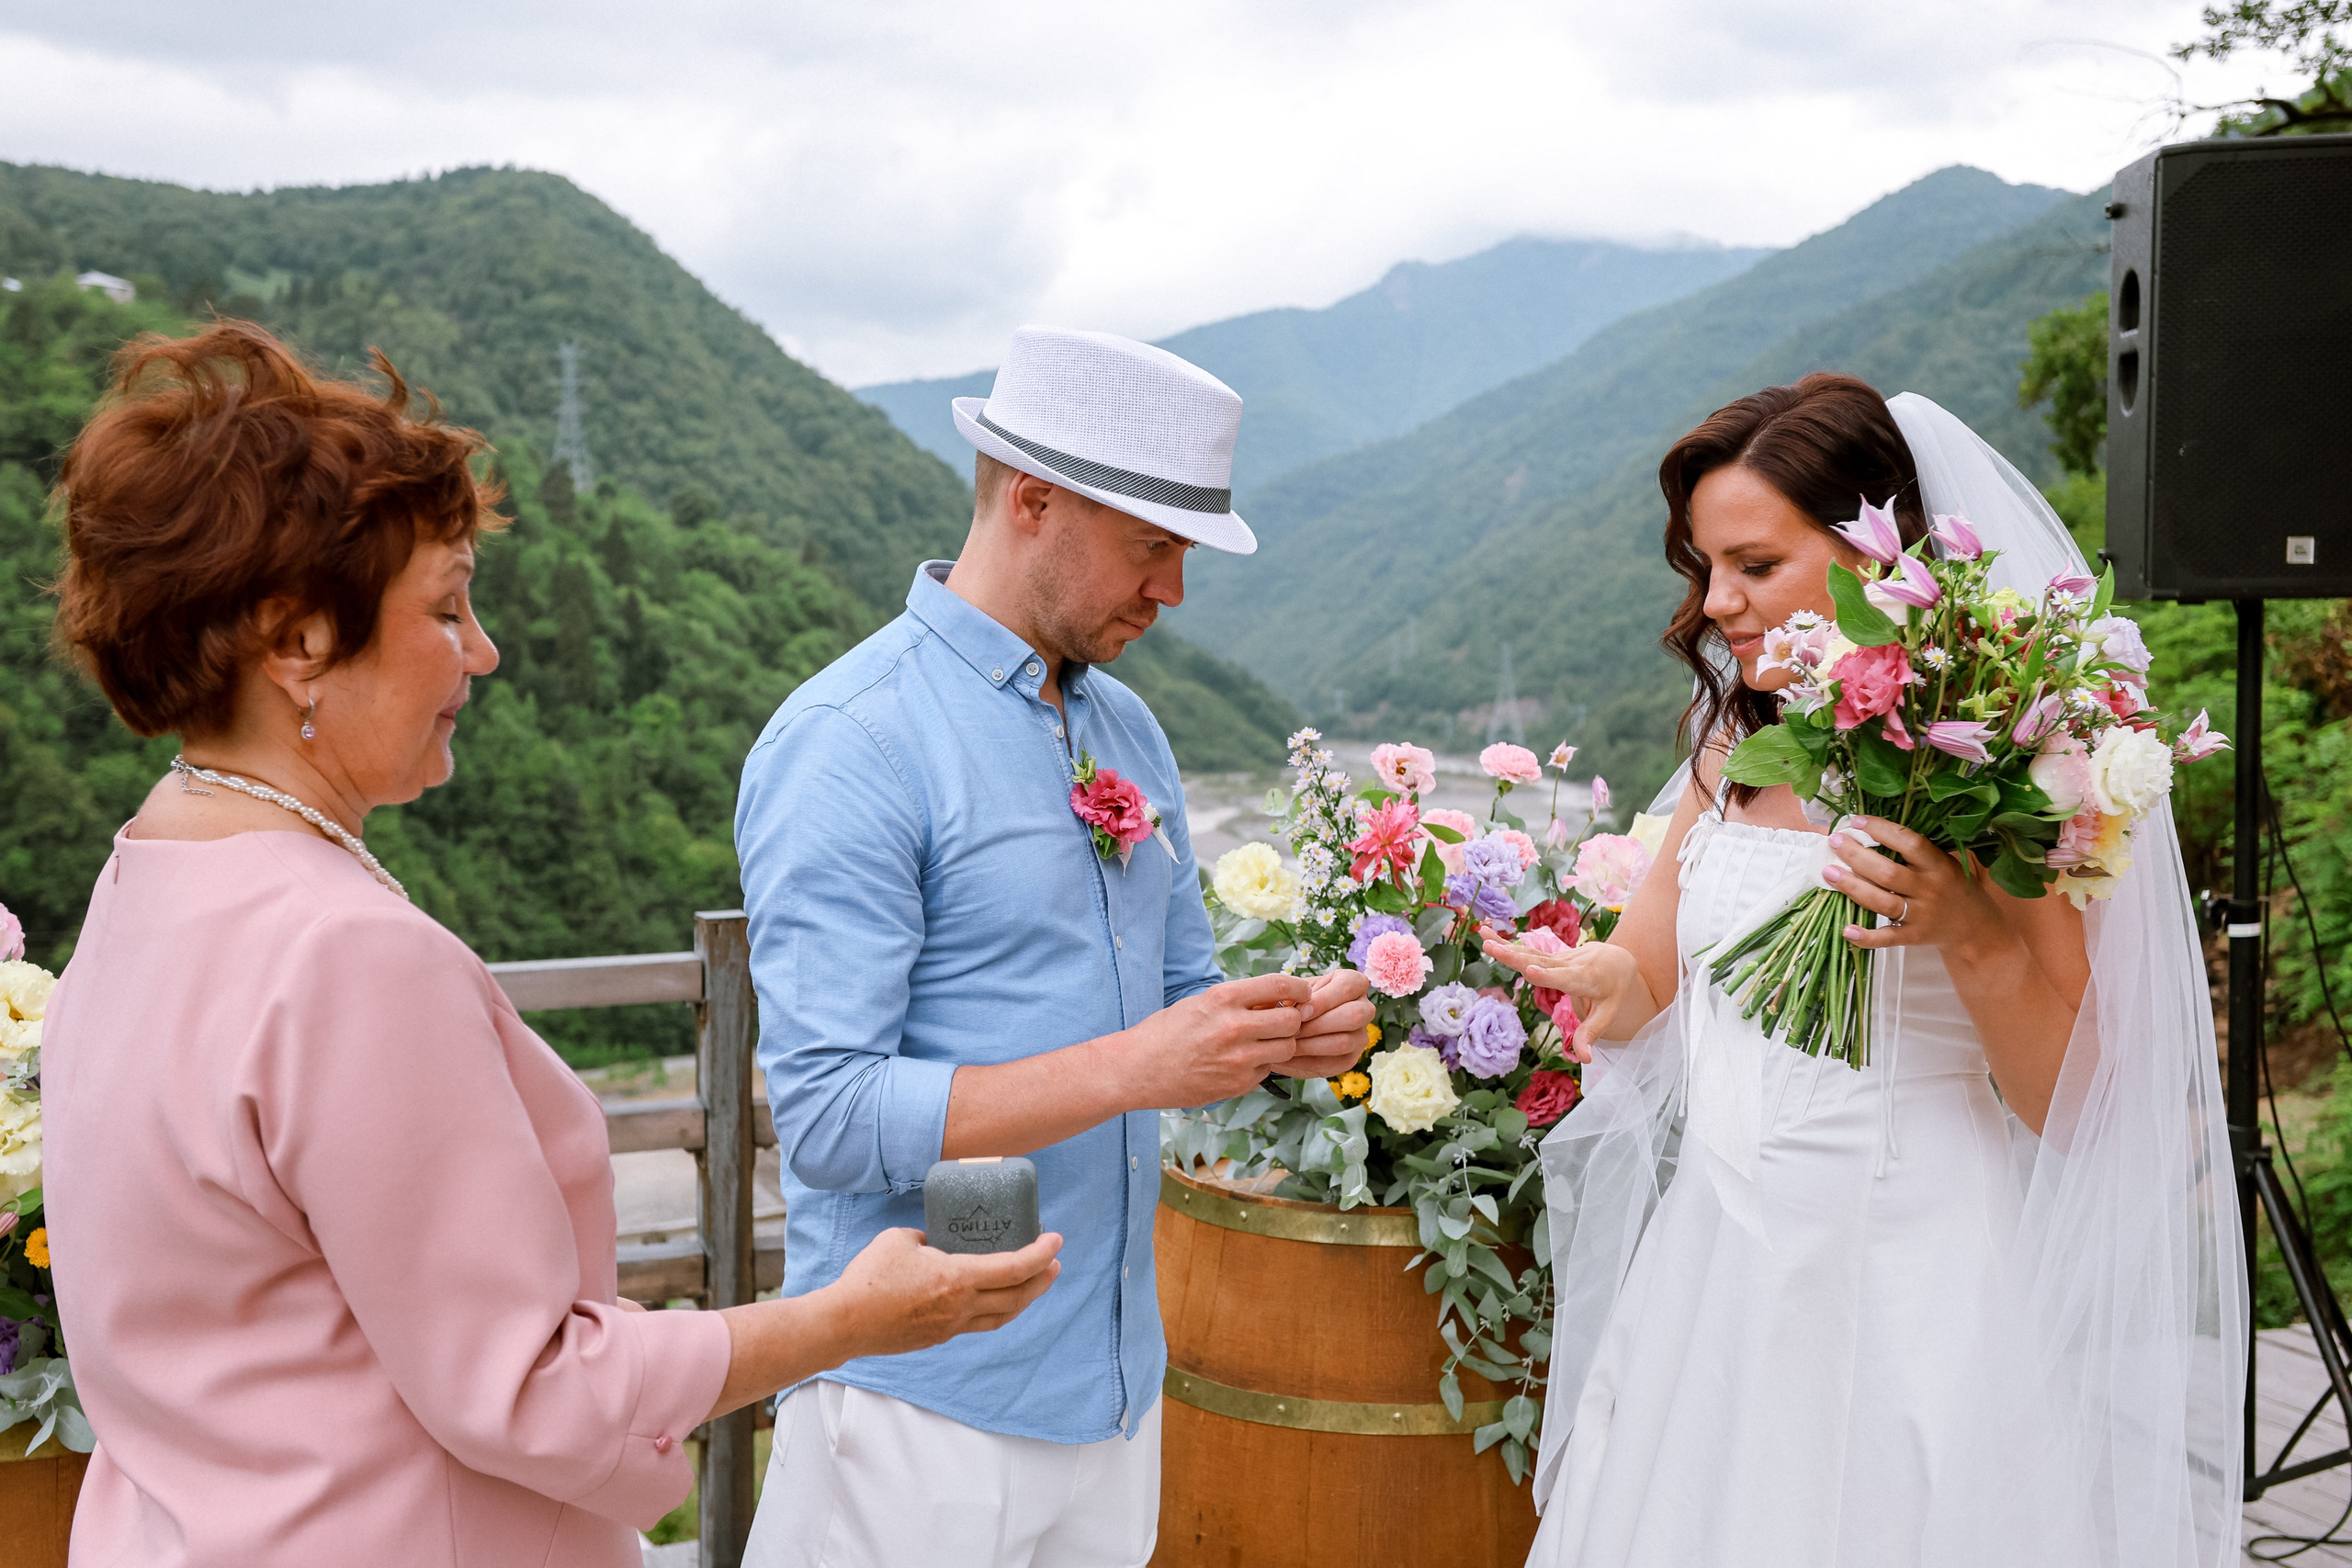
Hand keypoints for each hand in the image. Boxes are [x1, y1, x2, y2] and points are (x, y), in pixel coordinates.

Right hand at [827, 1228, 1063, 1359]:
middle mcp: (960, 1307)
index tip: (1056, 1241)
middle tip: (1055, 1263)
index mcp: (956, 1279)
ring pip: (1001, 1316)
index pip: (1013, 1268)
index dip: (1040, 1254)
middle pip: (1017, 1297)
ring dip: (1024, 1299)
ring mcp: (950, 1326)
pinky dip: (997, 1310)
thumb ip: (927, 1239)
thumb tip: (935, 1244)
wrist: (844, 1323)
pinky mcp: (938, 1337)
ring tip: (1035, 1283)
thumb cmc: (869, 1278)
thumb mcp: (900, 1239)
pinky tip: (996, 1300)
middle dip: (1042, 1280)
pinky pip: (978, 1324)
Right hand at [1122, 973, 1313, 1105]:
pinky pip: (1266, 1071)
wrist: (1139, 1068)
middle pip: (1291, 1021)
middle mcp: (1234, 1027)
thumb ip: (1239, 1001)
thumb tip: (1275, 1001)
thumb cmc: (1167, 1032)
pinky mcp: (1237, 1084)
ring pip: (1286, 1049)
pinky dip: (1260, 1066)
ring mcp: (1238, 1059)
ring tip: (1262, 1043)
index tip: (1302, 993)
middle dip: (1292, 1021)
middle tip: (1283, 1022)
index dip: (1299, 989)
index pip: (1280, 986)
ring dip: (1281, 1045)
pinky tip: (1239, 1062)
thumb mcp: (1201, 1003)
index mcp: (1224, 999)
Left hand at [1276, 968, 1375, 1078]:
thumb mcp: (1296, 990)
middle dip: (1319, 1024)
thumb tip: (1288, 1006)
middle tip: (1293, 1030)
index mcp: (1355, 983)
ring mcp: (1361, 1036)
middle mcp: (1365, 1008)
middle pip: (1354, 1016)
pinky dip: (1307, 1061)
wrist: (1297, 1023)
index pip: (1347, 987)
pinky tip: (1288, 1056)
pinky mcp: (1350, 1059)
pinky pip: (1334, 1063)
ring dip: (1311, 1045)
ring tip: (1287, 1044)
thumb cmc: (1298, 1000)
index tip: (1300, 1012)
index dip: (1323, 1000)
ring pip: (1344, 1042)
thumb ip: (1294, 994)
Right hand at [1477, 928, 1641, 1061]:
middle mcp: (1568, 964)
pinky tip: (1486, 934)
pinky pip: (1527, 951)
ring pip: (1530, 953)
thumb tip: (1585, 1060)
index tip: (1529, 971)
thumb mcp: (1607, 1014)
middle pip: (1539, 962)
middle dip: (1515, 957)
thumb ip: (1591, 1034)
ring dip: (1506, 947)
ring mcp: (1558, 957)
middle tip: (1492, 948)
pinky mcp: (1549, 955)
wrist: (1617, 960)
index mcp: (1584, 979)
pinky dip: (1506, 944)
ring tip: (1484, 939)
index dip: (1546, 976)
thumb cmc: (1612, 991)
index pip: (1563, 978)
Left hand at [1821, 818, 2012, 962]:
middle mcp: (1929, 890)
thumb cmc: (1951, 885)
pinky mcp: (1913, 937)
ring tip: (1828, 873)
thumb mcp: (1945, 862)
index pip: (1909, 843)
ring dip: (1853, 887)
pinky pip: (1887, 938)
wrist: (1974, 927)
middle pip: (1888, 873)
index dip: (1882, 830)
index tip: (1856, 820)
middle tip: (1835, 842)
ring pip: (1882, 902)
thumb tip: (1872, 826)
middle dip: (1858, 857)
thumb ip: (1916, 849)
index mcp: (1938, 865)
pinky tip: (1846, 930)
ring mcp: (1920, 915)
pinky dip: (1867, 937)